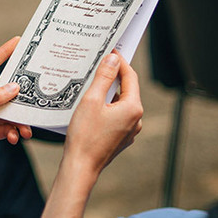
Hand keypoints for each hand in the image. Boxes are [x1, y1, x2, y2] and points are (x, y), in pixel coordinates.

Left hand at [0, 37, 32, 153]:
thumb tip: (14, 87)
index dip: (3, 51)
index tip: (17, 41)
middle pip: (6, 90)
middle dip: (21, 97)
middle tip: (35, 97)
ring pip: (10, 112)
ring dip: (19, 121)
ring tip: (25, 130)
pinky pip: (8, 128)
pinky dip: (14, 133)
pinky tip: (15, 138)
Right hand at [42, 51, 142, 217]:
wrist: (81, 166)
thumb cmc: (85, 135)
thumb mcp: (92, 99)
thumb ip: (104, 76)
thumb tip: (113, 58)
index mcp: (133, 108)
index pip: (130, 77)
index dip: (120, 62)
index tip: (110, 51)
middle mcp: (136, 119)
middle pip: (126, 89)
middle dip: (112, 77)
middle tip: (97, 65)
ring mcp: (130, 130)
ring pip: (120, 103)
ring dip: (108, 93)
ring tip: (90, 85)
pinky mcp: (121, 137)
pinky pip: (116, 115)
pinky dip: (106, 107)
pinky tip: (91, 106)